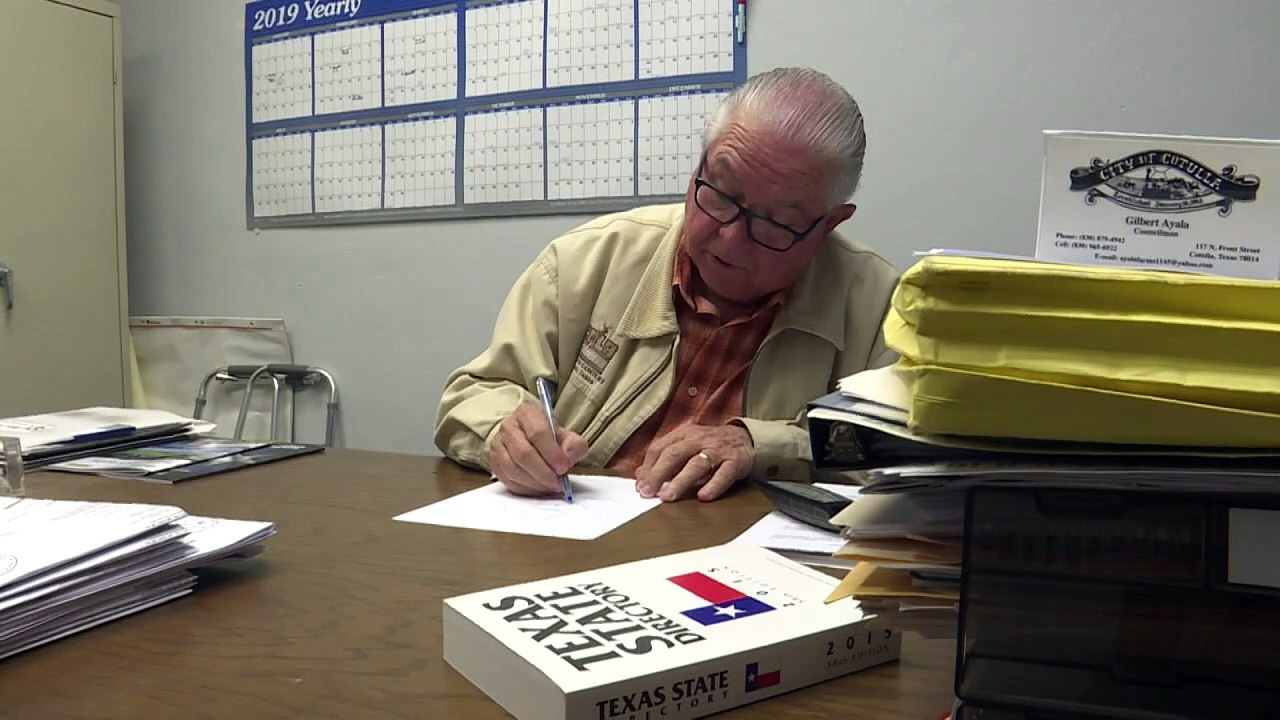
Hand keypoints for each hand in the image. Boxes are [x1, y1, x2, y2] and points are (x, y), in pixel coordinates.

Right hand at [489, 403, 587, 496]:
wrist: (531, 441)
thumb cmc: (550, 439)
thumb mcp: (568, 437)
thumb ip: (574, 446)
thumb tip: (567, 459)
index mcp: (527, 413)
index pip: (537, 433)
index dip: (551, 453)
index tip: (563, 467)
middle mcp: (508, 427)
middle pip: (523, 453)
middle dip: (543, 472)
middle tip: (557, 482)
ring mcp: (498, 445)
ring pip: (513, 469)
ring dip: (535, 483)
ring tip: (550, 486)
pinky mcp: (494, 463)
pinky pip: (508, 480)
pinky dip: (526, 489)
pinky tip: (539, 488)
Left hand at [635, 424, 753, 501]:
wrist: (746, 439)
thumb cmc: (711, 445)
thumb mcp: (687, 445)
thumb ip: (664, 458)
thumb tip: (641, 475)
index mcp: (684, 434)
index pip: (660, 448)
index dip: (648, 468)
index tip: (640, 486)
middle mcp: (699, 440)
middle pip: (674, 455)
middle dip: (658, 474)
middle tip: (648, 492)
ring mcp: (718, 451)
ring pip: (696, 464)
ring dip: (680, 481)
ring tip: (668, 497)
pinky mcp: (735, 462)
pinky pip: (723, 474)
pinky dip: (713, 486)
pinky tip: (703, 496)